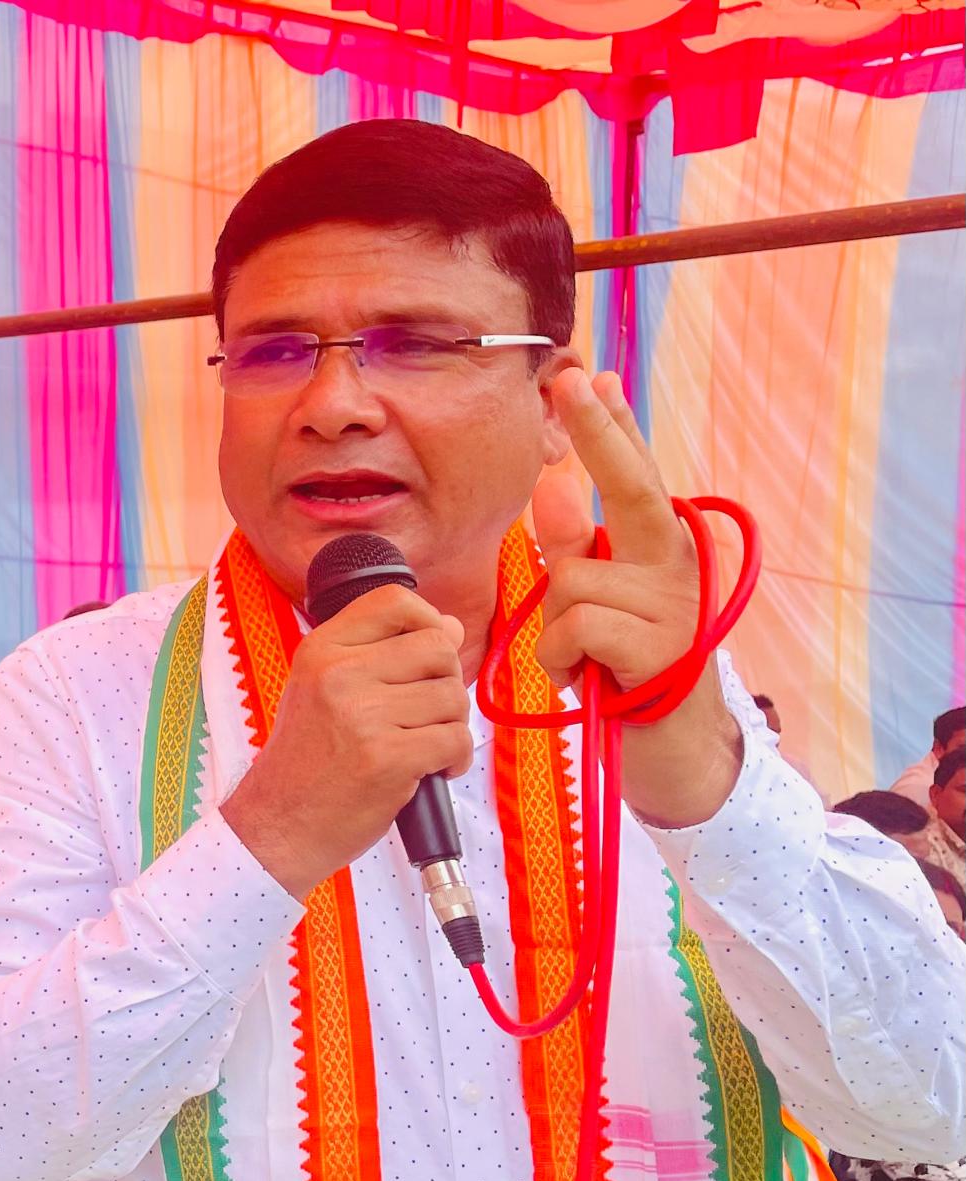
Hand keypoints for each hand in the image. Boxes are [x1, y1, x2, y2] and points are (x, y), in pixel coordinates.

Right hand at [220, 585, 471, 899]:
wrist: (277, 827)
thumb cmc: (308, 760)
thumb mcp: (325, 689)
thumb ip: (383, 654)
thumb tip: (451, 627)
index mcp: (322, 649)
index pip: (394, 601)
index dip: (429, 620)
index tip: (429, 654)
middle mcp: (339, 674)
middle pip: (437, 648)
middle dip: (448, 681)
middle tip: (429, 713)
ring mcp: (363, 716)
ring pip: (452, 696)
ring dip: (451, 725)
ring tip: (425, 746)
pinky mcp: (387, 758)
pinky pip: (455, 739)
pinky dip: (455, 759)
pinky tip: (433, 771)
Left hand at [532, 368, 742, 827]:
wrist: (677, 758)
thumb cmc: (631, 674)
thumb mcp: (600, 608)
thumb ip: (575, 551)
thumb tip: (550, 489)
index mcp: (660, 552)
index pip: (635, 478)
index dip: (613, 427)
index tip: (591, 374)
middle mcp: (675, 566)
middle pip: (633, 487)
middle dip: (599, 433)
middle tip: (570, 378)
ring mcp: (672, 607)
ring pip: (572, 582)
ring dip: (557, 631)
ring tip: (584, 663)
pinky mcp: (658, 651)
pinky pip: (575, 630)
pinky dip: (562, 661)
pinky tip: (587, 683)